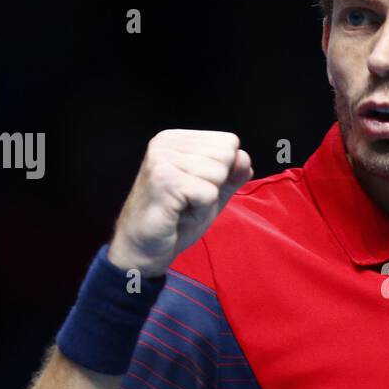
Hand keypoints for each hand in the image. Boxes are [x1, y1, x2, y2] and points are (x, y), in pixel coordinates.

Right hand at [107, 130, 251, 276]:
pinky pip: (208, 193)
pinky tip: (178, 214)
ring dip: (206, 201)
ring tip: (182, 207)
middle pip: (226, 156)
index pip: (229, 142)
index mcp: (177, 139)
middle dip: (214, 187)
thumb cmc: (176, 220)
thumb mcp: (213, 193)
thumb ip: (233, 174)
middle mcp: (166, 143)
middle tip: (187, 200)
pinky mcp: (164, 180)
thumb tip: (244, 157)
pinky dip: (199, 211)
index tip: (194, 189)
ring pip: (218, 174)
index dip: (222, 174)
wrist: (144, 249)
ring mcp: (162, 159)